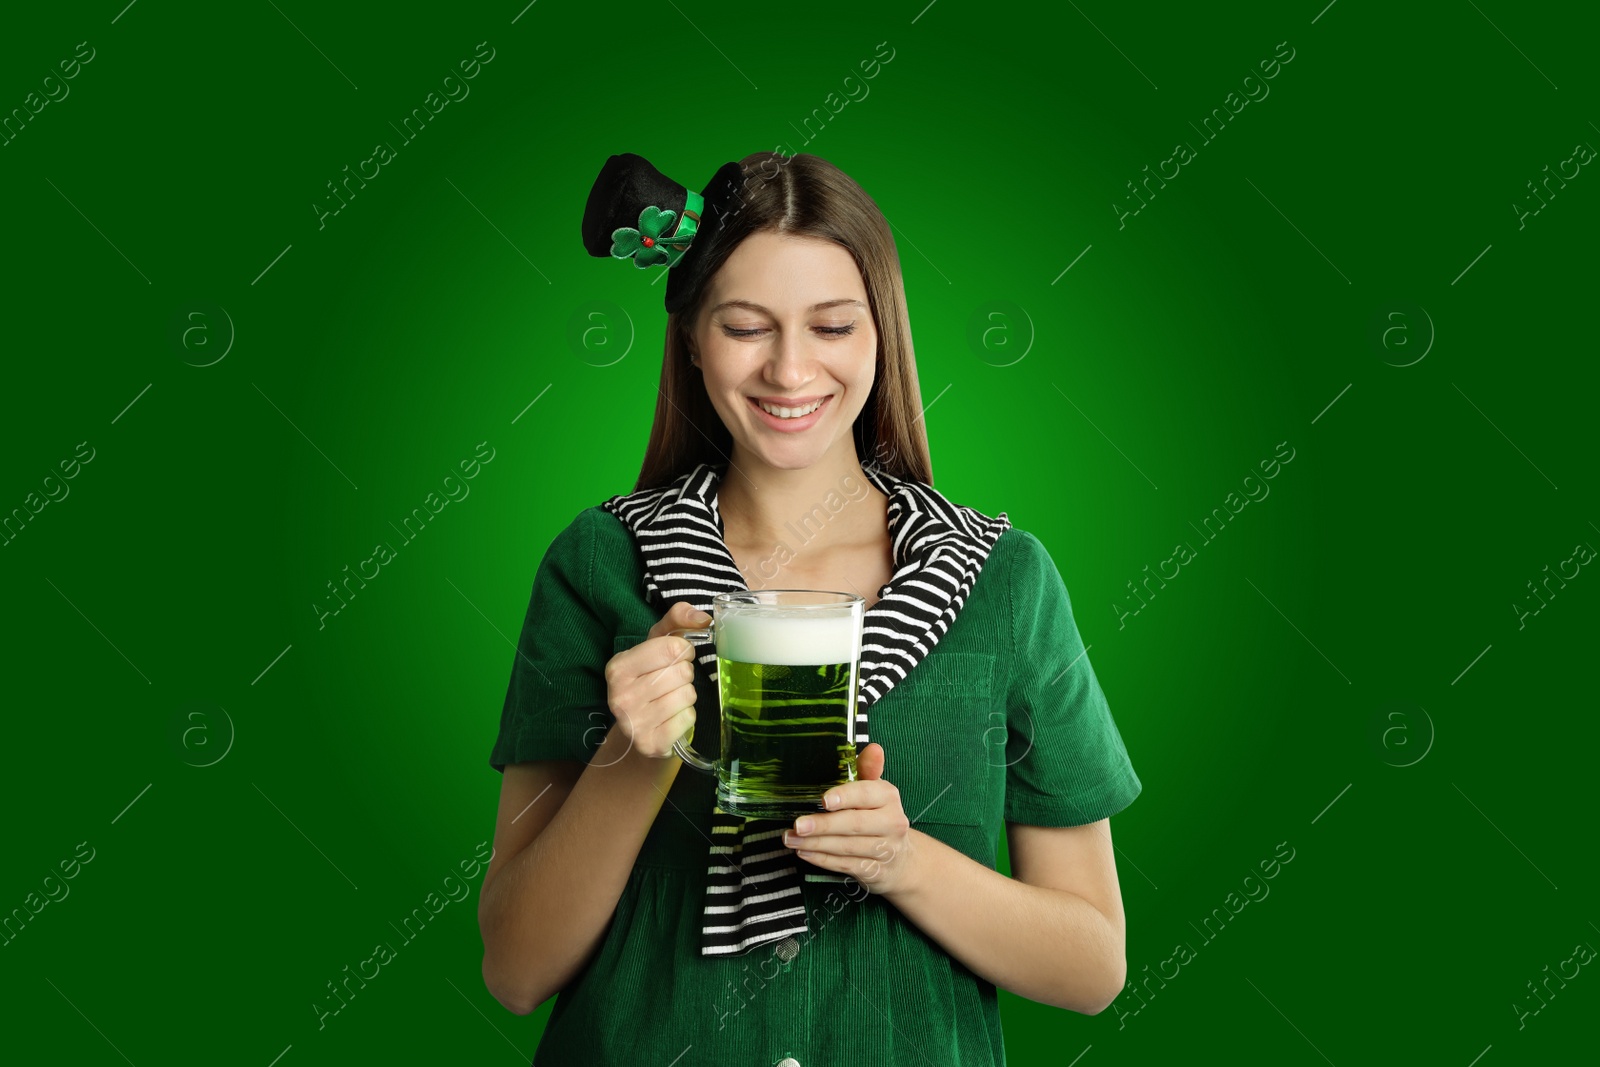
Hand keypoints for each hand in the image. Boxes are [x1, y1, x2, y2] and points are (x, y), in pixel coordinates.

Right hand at [602, 601, 707, 759]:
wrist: (637, 731)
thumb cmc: (649, 679)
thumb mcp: (656, 645)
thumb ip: (677, 620)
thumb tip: (703, 618)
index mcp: (618, 667)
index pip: (672, 647)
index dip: (683, 651)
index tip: (674, 658)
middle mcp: (621, 695)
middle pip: (682, 672)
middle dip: (685, 674)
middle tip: (671, 682)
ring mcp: (634, 722)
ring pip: (688, 694)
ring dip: (687, 695)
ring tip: (670, 699)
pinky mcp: (651, 743)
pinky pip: (688, 718)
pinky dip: (687, 716)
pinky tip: (671, 717)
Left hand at [781, 744, 917, 894]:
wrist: (901, 859)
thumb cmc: (878, 816)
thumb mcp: (874, 790)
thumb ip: (868, 769)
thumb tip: (873, 748)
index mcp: (888, 797)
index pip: (867, 794)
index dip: (845, 796)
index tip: (824, 799)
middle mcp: (892, 823)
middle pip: (855, 824)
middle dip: (823, 825)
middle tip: (797, 824)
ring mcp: (885, 850)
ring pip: (847, 848)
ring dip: (816, 844)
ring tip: (791, 838)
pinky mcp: (875, 871)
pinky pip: (845, 865)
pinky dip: (823, 860)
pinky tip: (804, 852)